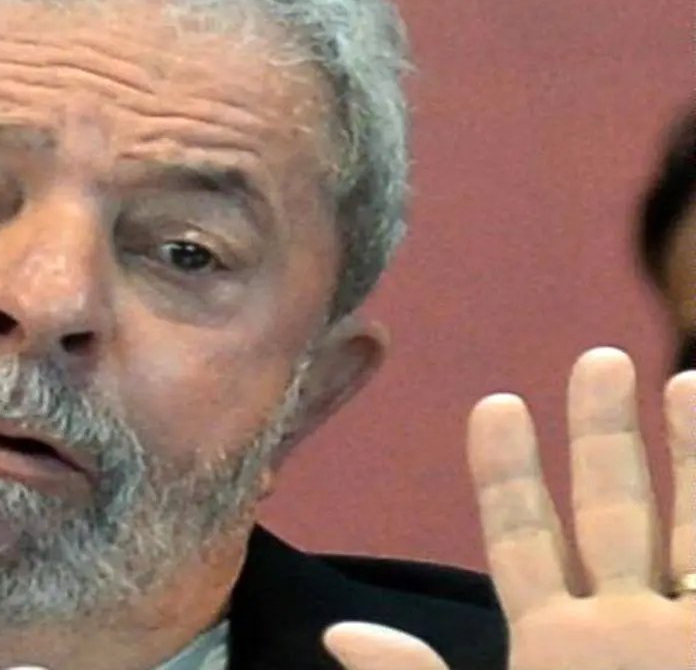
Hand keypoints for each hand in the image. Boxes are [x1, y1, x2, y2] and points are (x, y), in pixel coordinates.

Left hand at [324, 348, 695, 669]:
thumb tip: (337, 633)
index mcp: (549, 645)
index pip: (523, 539)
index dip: (509, 472)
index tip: (497, 403)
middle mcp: (619, 631)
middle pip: (610, 511)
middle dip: (603, 436)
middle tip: (597, 358)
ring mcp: (679, 635)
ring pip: (683, 528)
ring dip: (684, 453)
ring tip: (678, 378)